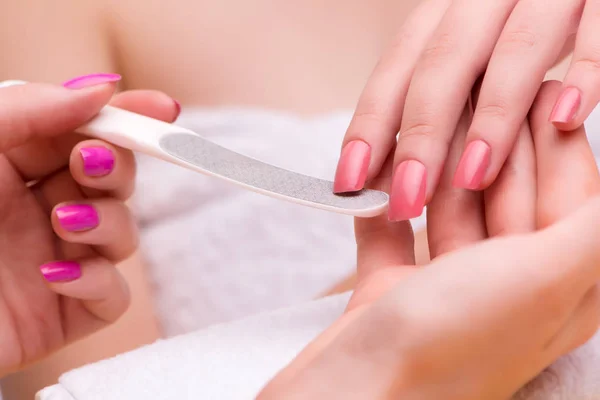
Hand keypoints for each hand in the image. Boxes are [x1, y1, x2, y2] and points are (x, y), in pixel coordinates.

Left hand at [0, 78, 178, 375]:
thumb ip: (30, 109)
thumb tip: (101, 90)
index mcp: (9, 170)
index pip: (80, 135)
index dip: (124, 119)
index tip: (160, 109)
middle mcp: (36, 213)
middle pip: (112, 181)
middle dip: (115, 168)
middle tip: (88, 164)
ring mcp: (54, 262)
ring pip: (122, 234)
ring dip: (107, 221)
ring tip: (65, 221)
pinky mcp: (63, 314)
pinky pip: (111, 295)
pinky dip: (97, 281)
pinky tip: (54, 274)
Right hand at [259, 81, 599, 398]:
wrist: (355, 395)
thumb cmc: (453, 343)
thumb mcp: (545, 277)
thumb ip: (592, 227)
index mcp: (558, 284)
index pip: (570, 193)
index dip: (554, 140)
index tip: (535, 90)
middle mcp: (505, 283)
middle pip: (506, 193)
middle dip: (488, 145)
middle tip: (466, 96)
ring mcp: (446, 285)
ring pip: (448, 206)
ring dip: (433, 168)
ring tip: (419, 128)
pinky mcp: (393, 287)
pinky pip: (393, 230)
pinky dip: (383, 202)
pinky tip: (376, 174)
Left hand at [333, 0, 598, 220]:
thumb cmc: (512, 33)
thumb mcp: (465, 56)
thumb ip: (434, 98)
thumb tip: (387, 168)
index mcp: (445, 13)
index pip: (397, 68)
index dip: (370, 125)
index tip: (349, 182)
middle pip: (444, 63)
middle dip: (422, 134)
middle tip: (406, 198)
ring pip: (515, 50)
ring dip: (492, 117)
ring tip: (472, 176)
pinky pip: (598, 30)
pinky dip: (586, 73)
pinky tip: (568, 120)